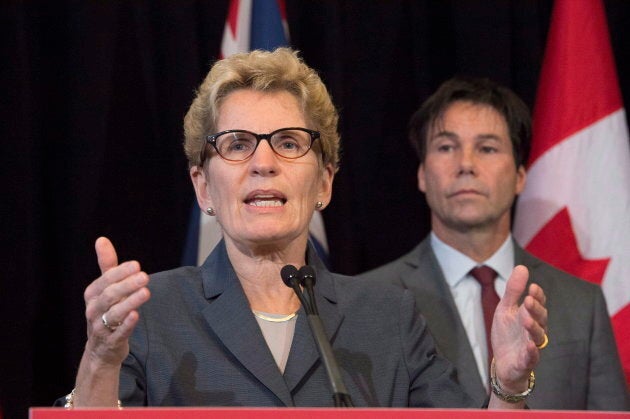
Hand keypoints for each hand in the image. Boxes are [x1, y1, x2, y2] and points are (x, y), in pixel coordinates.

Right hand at [83, 237, 150, 366]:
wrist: (101, 349)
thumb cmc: (106, 311)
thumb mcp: (105, 288)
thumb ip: (107, 265)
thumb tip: (101, 239)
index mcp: (93, 294)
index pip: (105, 280)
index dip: (120, 272)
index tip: (137, 265)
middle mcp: (93, 309)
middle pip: (110, 295)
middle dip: (127, 285)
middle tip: (144, 276)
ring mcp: (100, 327)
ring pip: (114, 313)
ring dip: (130, 302)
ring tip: (146, 292)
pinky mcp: (111, 342)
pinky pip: (118, 333)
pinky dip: (127, 324)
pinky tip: (136, 315)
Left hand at [490, 265, 546, 392]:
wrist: (502, 362)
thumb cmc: (507, 333)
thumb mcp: (505, 309)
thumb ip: (513, 290)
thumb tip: (522, 266)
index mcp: (530, 316)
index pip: (538, 304)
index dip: (537, 296)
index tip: (533, 287)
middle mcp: (534, 330)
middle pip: (541, 319)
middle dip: (535, 309)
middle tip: (528, 300)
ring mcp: (532, 346)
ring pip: (538, 337)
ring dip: (533, 327)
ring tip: (526, 319)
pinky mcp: (525, 362)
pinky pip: (532, 357)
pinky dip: (532, 352)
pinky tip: (530, 345)